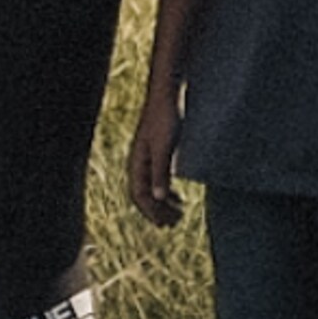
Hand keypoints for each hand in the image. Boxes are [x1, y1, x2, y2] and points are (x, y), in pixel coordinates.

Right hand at [127, 93, 184, 226]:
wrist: (167, 95)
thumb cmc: (165, 119)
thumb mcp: (164, 147)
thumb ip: (160, 172)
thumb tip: (158, 197)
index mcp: (138, 161)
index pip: (139, 194)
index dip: (151, 211)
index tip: (167, 224)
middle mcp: (140, 161)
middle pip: (143, 194)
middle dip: (157, 211)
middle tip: (175, 223)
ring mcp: (148, 157)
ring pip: (151, 188)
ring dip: (163, 204)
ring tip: (179, 215)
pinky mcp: (158, 152)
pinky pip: (158, 179)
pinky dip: (167, 193)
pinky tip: (179, 198)